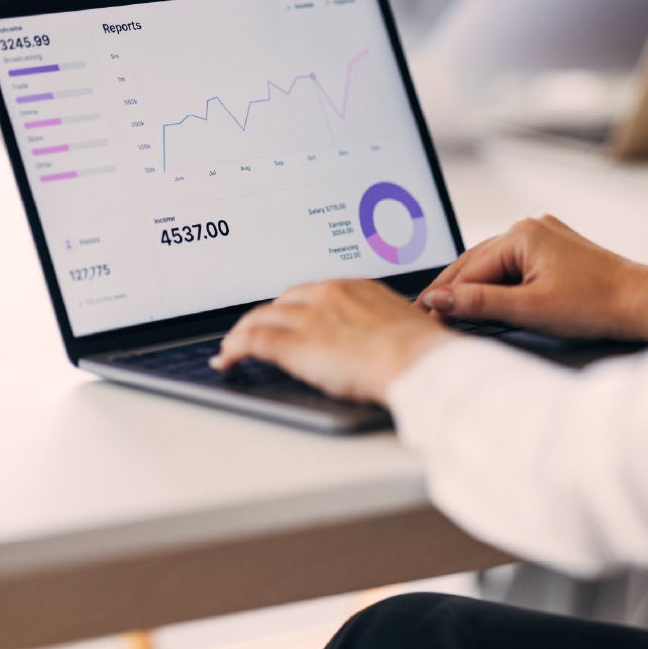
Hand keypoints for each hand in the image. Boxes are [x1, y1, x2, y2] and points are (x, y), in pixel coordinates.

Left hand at [213, 279, 455, 403]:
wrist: (417, 362)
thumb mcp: (401, 325)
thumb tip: (382, 339)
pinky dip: (234, 348)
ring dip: (243, 332)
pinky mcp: (293, 343)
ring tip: (233, 347)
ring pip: (260, 318)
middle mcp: (326, 294)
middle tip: (257, 332)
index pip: (311, 292)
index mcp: (354, 287)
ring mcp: (307, 316)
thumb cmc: (420, 351)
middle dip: (268, 317)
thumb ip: (380, 325)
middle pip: (283, 301)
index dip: (294, 307)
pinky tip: (227, 360)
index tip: (289, 317)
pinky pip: (252, 340)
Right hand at [417, 215, 647, 341]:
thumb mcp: (529, 309)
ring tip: (449, 310)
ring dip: (474, 286)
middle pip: (477, 262)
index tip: (422, 317)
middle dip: (452, 289)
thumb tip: (439, 301)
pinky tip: (487, 299)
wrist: (641, 302)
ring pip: (494, 263)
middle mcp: (530, 227)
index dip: (444, 295)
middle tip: (426, 314)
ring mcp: (544, 236)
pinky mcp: (555, 249)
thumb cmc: (595, 305)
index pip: (469, 269)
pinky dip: (498, 283)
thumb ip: (479, 304)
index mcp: (521, 234)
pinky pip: (514, 264)